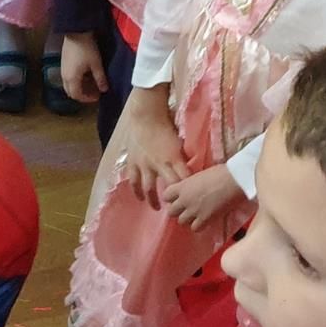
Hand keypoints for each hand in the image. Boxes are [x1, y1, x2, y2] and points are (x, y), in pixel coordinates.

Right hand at [57, 32, 107, 103]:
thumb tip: (104, 90)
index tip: (97, 96)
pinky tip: (85, 74)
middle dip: (82, 94)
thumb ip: (100, 78)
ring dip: (79, 87)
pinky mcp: (63, 63)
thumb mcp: (96, 64)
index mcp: (72, 78)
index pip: (77, 95)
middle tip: (94, 92)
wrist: (76, 32)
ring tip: (91, 82)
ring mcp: (62, 69)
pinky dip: (76, 80)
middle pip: (71, 92)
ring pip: (69, 84)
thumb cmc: (87, 49)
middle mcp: (64, 76)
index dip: (87, 98)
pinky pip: (68, 77)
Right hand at [113, 87, 187, 201]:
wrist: (146, 116)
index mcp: (173, 158)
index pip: (184, 179)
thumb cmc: (166, 126)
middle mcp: (159, 165)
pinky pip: (134, 181)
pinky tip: (139, 197)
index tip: (192, 199)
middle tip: (176, 209)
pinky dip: (136, 191)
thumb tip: (189, 169)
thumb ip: (182, 158)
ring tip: (156, 208)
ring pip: (148, 188)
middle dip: (172, 200)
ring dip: (152, 199)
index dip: (188, 191)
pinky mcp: (133, 163)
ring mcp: (144, 165)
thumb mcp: (179, 143)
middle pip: (168, 188)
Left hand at [161, 165, 243, 230]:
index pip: (166, 196)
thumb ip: (191, 185)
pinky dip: (200, 226)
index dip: (172, 198)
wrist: (236, 179)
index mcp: (182, 186)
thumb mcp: (200, 175)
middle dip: (179, 211)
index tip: (179, 198)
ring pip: (182, 221)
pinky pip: (195, 228)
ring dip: (189, 219)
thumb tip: (192, 190)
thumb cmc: (222, 172)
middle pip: (171, 211)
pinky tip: (207, 220)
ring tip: (198, 215)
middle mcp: (185, 199)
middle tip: (188, 208)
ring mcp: (194, 210)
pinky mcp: (205, 219)